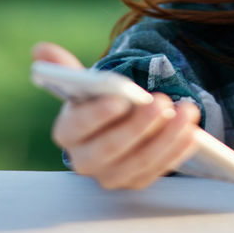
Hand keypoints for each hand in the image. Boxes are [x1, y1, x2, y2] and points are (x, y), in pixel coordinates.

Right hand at [32, 41, 201, 189]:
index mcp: (67, 133)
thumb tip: (40, 49)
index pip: (78, 127)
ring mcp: (111, 176)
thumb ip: (66, 69)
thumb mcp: (83, 87)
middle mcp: (84, 161)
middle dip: (138, 126)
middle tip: (162, 101)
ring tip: (186, 111)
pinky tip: (193, 132)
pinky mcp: (136, 183)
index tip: (120, 99)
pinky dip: (177, 151)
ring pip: (139, 161)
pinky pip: (159, 170)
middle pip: (111, 149)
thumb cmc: (97, 103)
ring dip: (166, 137)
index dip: (98, 115)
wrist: (114, 128)